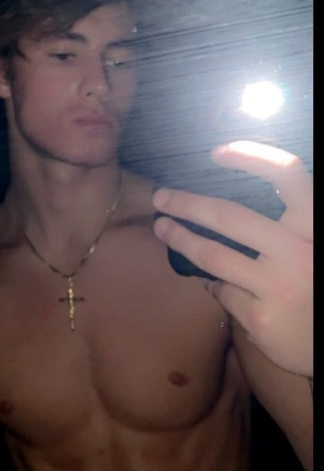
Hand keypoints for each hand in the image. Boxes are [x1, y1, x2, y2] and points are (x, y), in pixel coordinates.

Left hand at [152, 141, 312, 376]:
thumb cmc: (316, 286)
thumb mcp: (312, 246)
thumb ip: (286, 226)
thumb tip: (227, 204)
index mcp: (315, 225)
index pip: (289, 175)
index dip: (253, 157)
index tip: (218, 152)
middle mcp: (301, 251)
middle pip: (233, 217)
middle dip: (189, 204)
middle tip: (162, 196)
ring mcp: (280, 286)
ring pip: (215, 256)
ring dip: (182, 239)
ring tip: (163, 228)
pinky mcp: (262, 318)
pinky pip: (223, 291)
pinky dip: (213, 283)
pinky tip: (209, 280)